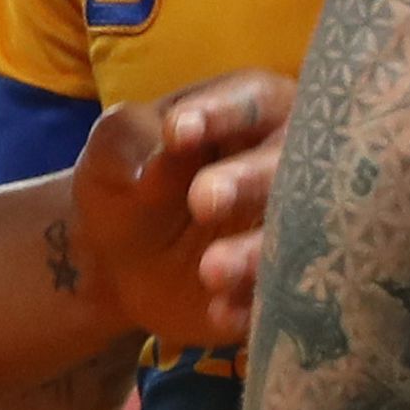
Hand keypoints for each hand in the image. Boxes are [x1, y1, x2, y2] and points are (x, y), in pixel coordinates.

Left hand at [70, 71, 292, 345]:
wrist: (115, 259)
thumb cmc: (123, 179)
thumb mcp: (111, 150)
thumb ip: (132, 140)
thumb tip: (168, 151)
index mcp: (250, 110)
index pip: (252, 99)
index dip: (224, 112)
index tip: (179, 131)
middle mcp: (285, 162)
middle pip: (290, 163)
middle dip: (251, 180)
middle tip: (203, 200)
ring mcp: (291, 226)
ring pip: (298, 233)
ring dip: (256, 251)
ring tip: (210, 270)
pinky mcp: (283, 281)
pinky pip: (286, 293)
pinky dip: (255, 303)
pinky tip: (220, 310)